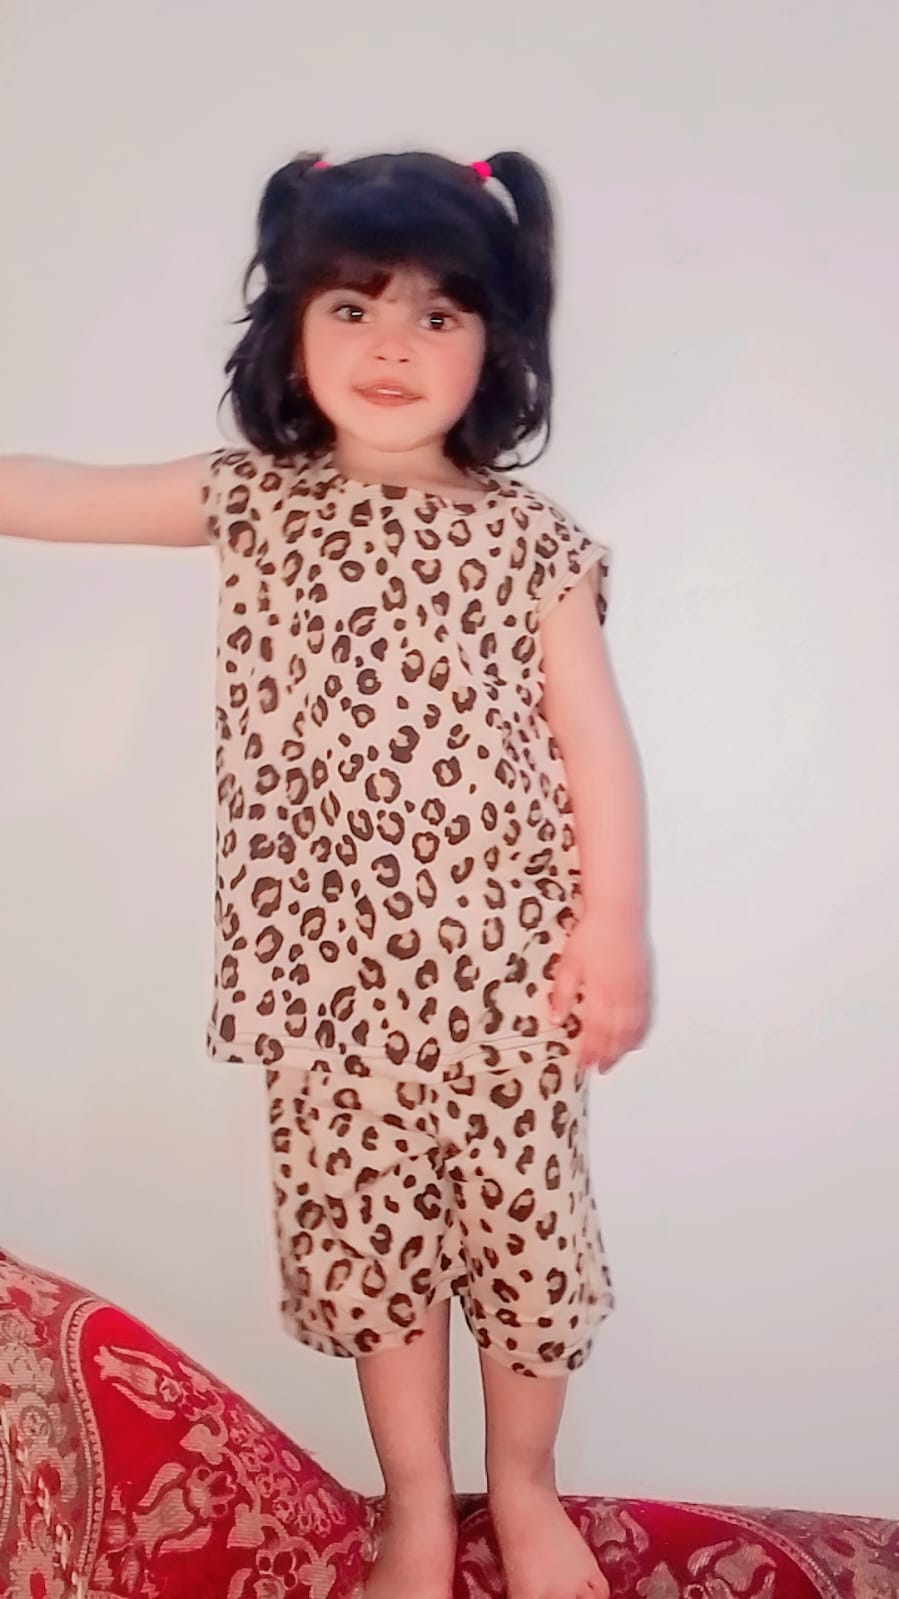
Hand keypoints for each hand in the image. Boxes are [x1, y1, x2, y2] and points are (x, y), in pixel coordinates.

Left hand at [549, 911, 651, 1071]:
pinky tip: (635, 1038)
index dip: (589, 1050)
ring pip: (633, 1028)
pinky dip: (640, 1031)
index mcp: (601, 992)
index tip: (582, 1063)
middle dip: (607, 1054)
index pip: (595, 1031)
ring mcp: (636, 990)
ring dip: (624, 1048)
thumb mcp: (568, 964)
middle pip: (617, 1035)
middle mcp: (622, 995)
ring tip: (614, 1059)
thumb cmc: (592, 933)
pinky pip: (645, 1015)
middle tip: (598, 1067)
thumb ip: (562, 994)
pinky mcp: (644, 983)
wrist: (617, 911)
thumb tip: (556, 1018)